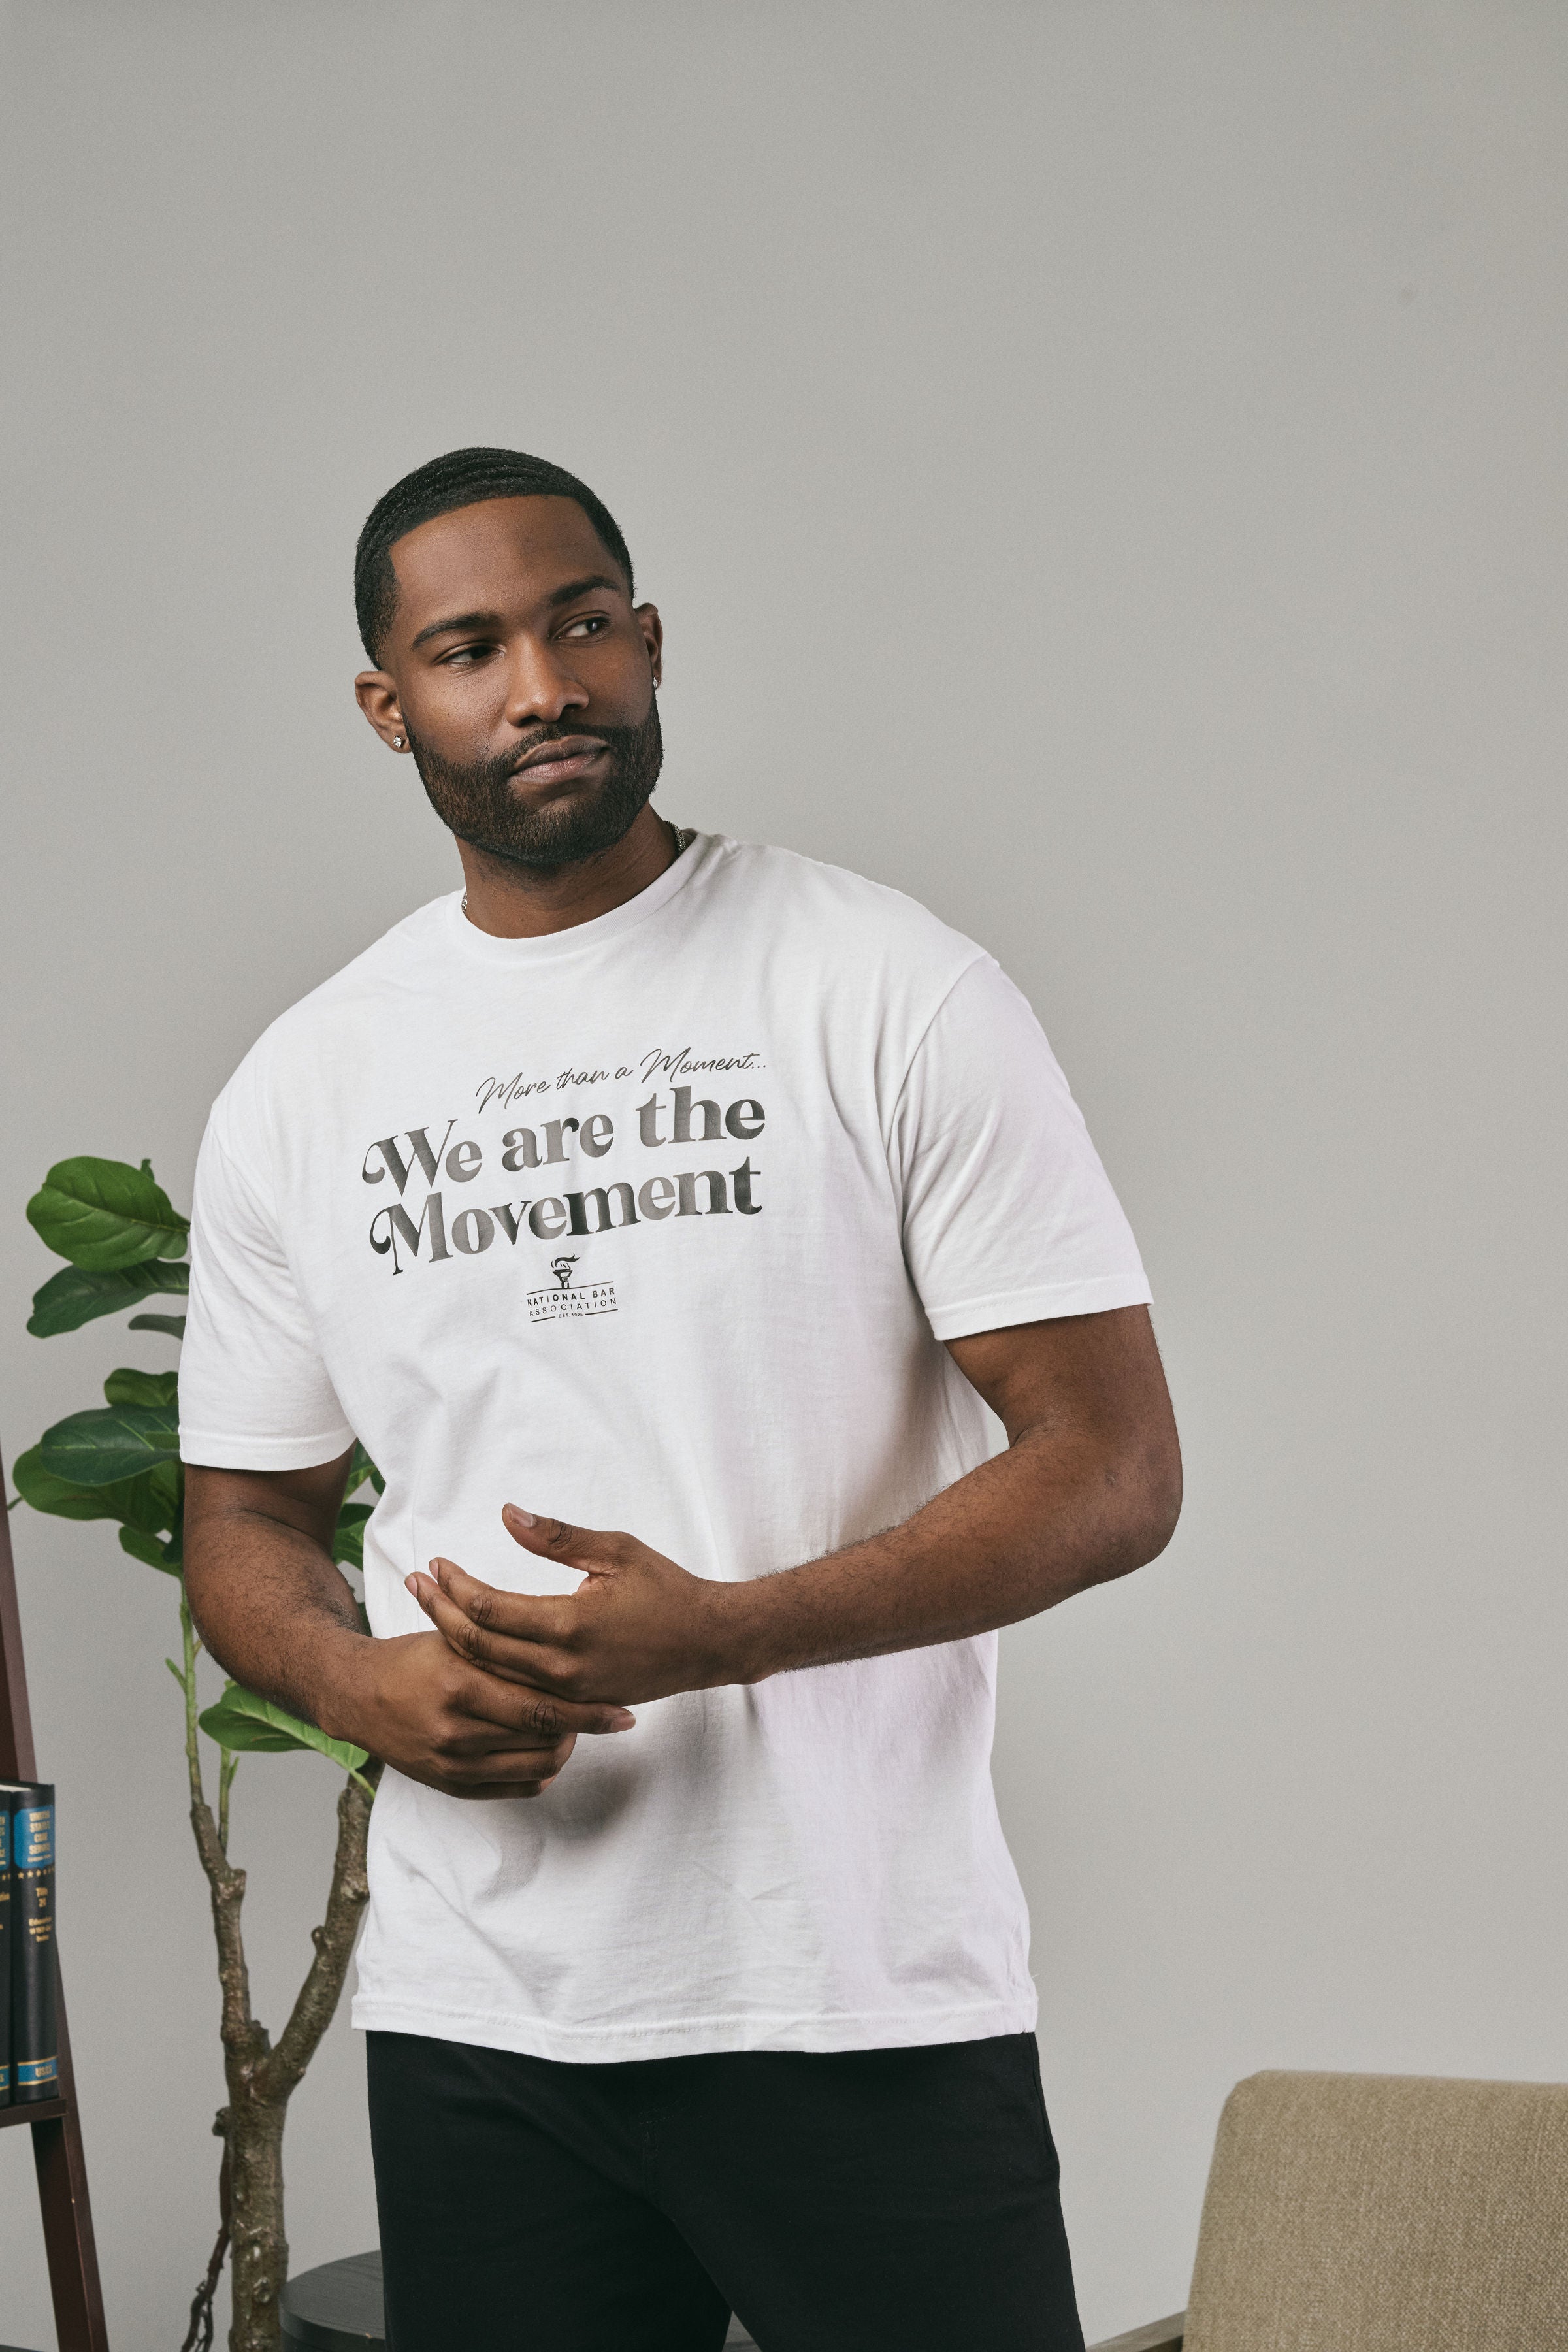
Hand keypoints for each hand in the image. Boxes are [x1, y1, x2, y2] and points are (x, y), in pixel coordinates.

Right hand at [324, 1627, 635, 1799]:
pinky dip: (540, 1772)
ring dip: (566, 1749)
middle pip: (544, 1740)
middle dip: (587, 1730)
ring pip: (534, 1767)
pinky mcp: (450, 1786)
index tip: (622, 1708)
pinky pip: (513, 1789)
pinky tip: (550, 1750)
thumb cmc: (414, 1658)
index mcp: (461, 1684)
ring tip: (578, 1728)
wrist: (358, 1694)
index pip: (542, 1706)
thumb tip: (569, 1658)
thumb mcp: (458, 1641)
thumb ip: (508, 1650)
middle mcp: (456, 1730)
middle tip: (613, 1717)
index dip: (588, 1710)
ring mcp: (452, 1763)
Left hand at [406, 1508, 750, 1706]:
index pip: (490, 1610)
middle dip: (441, 1613)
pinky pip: (516, 1692)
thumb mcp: (616, 1550)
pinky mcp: (575, 1704)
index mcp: (570, 1624)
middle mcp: (562, 1666)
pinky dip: (485, 1670)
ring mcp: (567, 1692)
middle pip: (479, 1646)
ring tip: (431, 1612)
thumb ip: (556, 1536)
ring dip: (456, 1642)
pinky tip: (468, 1649)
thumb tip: (506, 1514)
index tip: (435, 1565)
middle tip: (415, 1584)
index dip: (455, 1587)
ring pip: (492, 1675)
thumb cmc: (666, 1589)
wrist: (709, 1643)